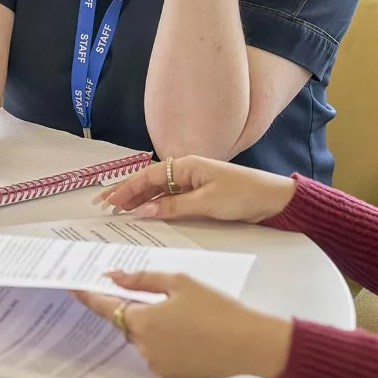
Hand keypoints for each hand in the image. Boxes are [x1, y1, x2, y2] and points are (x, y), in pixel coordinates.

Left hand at [73, 271, 292, 377]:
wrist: (251, 343)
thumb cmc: (219, 309)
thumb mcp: (180, 283)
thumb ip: (142, 279)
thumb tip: (113, 277)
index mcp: (144, 320)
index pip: (106, 307)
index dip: (89, 297)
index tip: (74, 289)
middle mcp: (144, 346)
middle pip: (128, 323)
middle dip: (136, 310)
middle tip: (161, 299)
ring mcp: (157, 364)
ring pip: (144, 340)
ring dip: (154, 328)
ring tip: (187, 318)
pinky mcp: (171, 376)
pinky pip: (158, 356)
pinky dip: (167, 344)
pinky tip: (191, 335)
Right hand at [98, 155, 295, 223]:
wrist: (274, 200)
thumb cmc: (243, 196)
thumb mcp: (206, 203)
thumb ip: (173, 207)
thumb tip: (143, 210)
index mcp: (187, 165)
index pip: (148, 176)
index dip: (126, 188)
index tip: (109, 201)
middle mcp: (186, 171)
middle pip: (149, 181)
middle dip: (125, 191)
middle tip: (103, 204)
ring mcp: (192, 183)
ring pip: (158, 190)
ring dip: (138, 199)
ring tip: (118, 209)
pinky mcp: (199, 194)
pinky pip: (170, 198)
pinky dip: (155, 205)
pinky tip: (145, 212)